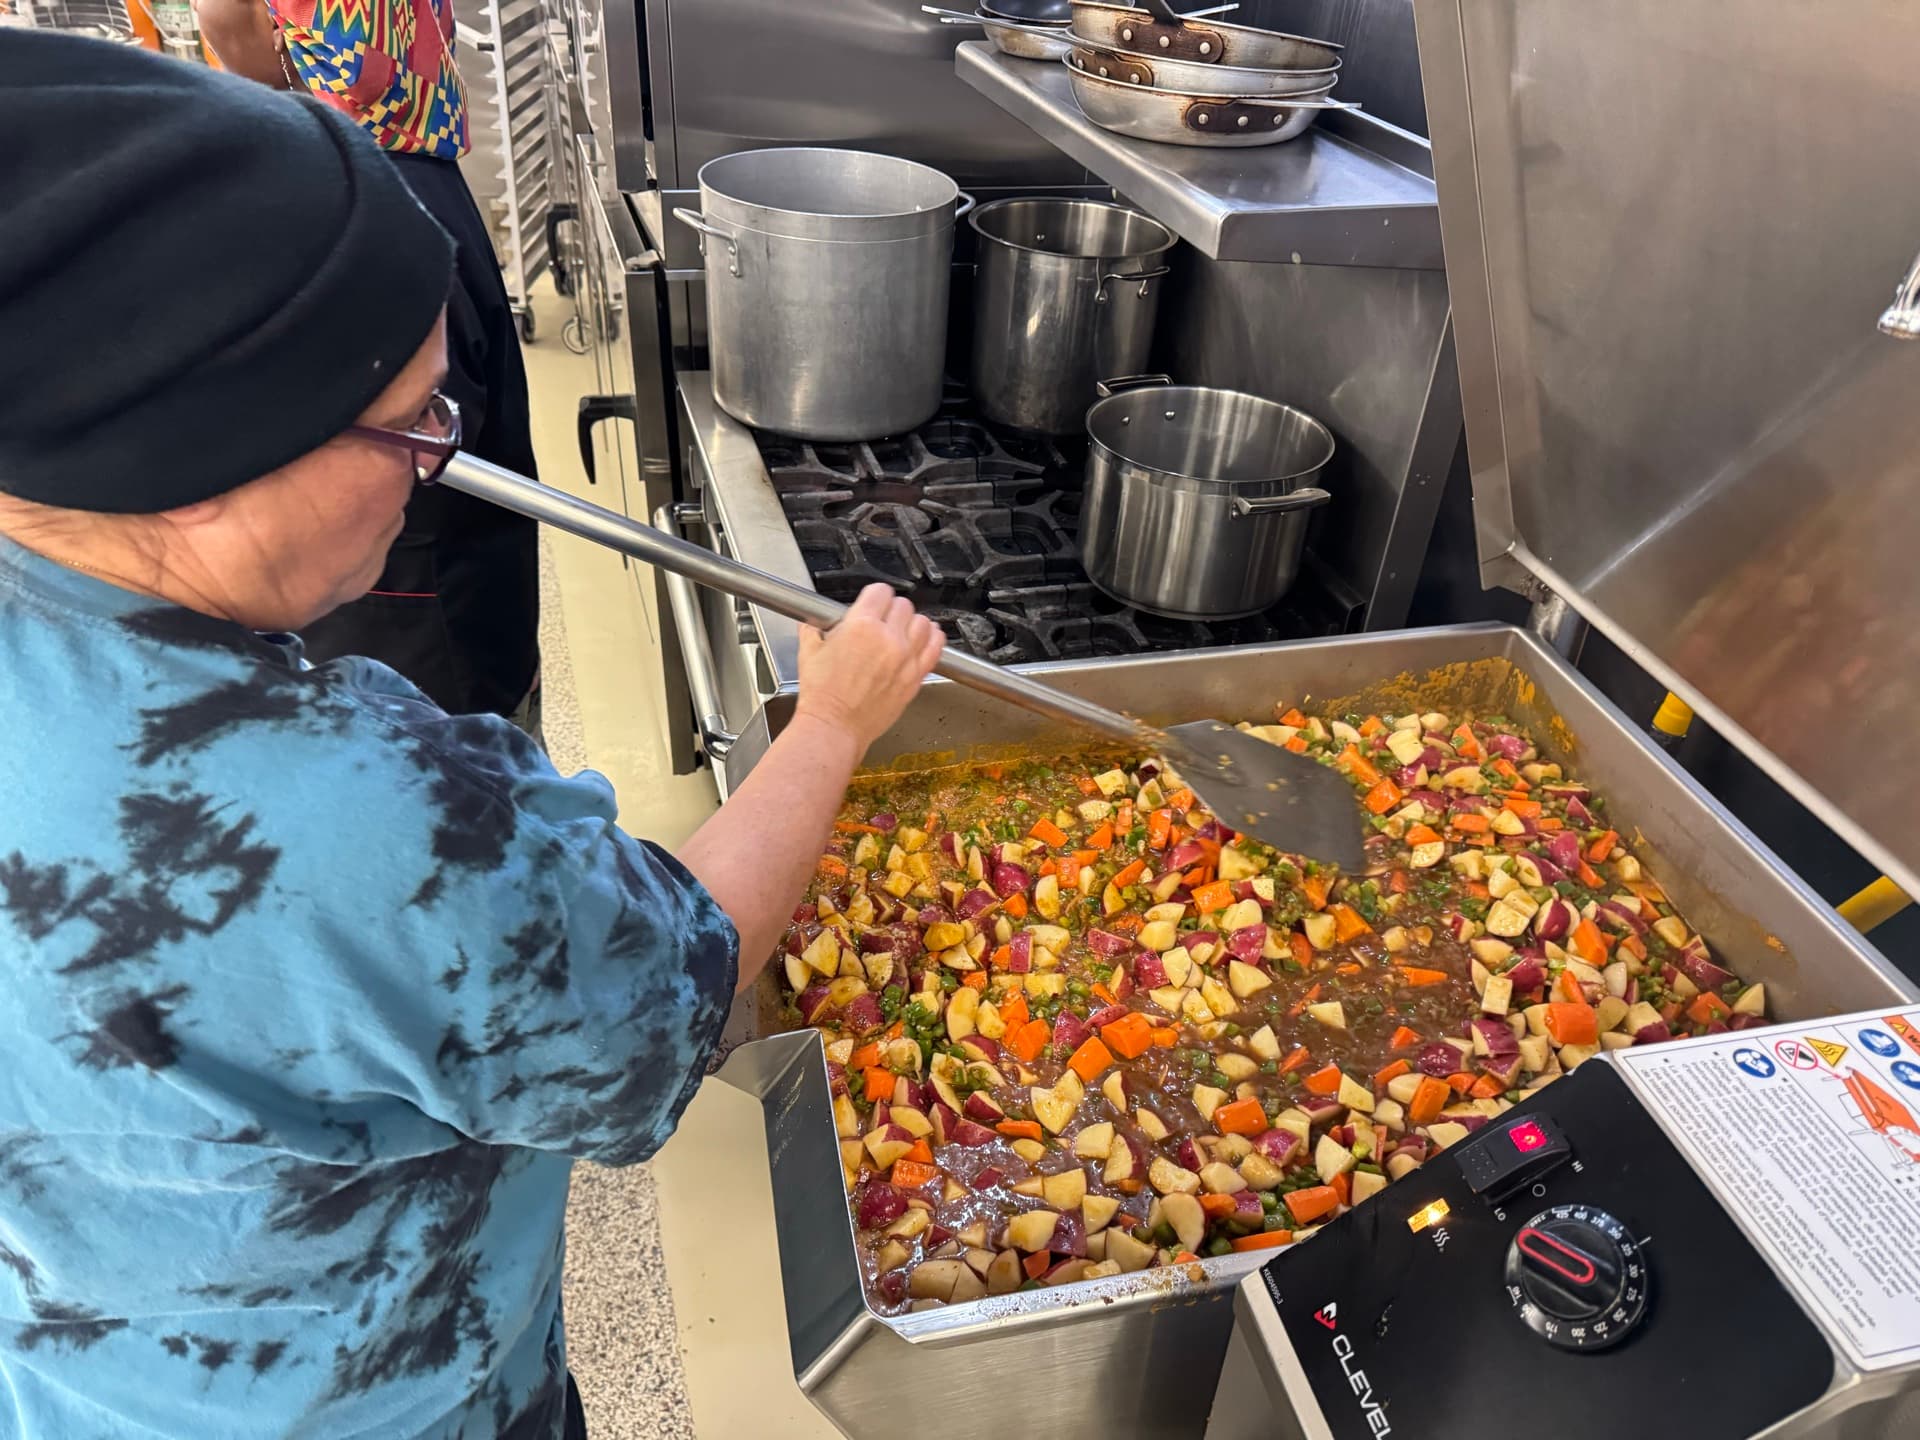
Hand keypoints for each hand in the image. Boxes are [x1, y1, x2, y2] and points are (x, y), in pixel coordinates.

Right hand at [795, 584, 943, 752]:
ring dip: (913, 623)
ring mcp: (906, 659)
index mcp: (862, 625)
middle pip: (903, 606)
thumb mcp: (809, 653)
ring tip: (904, 629)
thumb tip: (814, 624)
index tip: (873, 601)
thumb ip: (814, 631)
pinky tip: (927, 639)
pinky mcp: (915, 677)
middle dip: (891, 610)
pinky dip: (933, 639)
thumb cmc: (822, 695)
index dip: (875, 595)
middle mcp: (888, 639)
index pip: (881, 592)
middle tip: (883, 620)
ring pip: (923, 623)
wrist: (834, 727)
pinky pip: (936, 648)